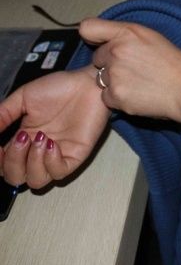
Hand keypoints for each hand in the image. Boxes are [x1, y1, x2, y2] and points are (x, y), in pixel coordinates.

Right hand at [0, 67, 109, 188]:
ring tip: (41, 138)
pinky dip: (51, 162)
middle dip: (12, 163)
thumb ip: (2, 116)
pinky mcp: (76, 156)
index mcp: (23, 139)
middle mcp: (38, 152)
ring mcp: (57, 155)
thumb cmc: (59, 88)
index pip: (4, 165)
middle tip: (22, 138)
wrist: (87, 83)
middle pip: (16, 178)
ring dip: (32, 162)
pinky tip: (52, 143)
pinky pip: (59, 173)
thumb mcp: (22, 99)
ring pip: (37, 181)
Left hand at [79, 18, 180, 122]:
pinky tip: (137, 95)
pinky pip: (106, 96)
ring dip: (114, 81)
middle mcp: (116, 51)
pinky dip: (118, 98)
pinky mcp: (115, 95)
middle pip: (97, 58)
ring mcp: (114, 74)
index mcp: (126, 33)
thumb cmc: (175, 64)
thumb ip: (126, 34)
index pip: (88, 28)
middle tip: (134, 69)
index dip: (93, 37)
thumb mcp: (153, 37)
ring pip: (101, 78)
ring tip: (138, 83)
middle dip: (110, 63)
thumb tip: (105, 39)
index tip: (101, 44)